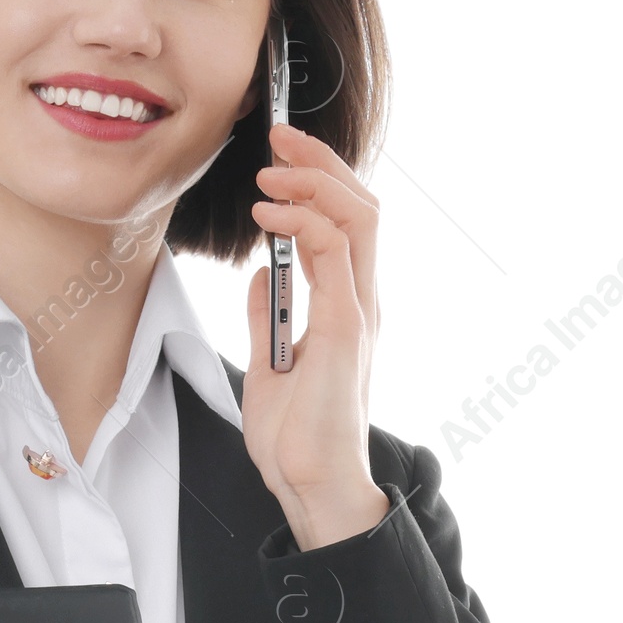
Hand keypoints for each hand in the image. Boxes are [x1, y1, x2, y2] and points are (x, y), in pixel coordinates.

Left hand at [243, 122, 389, 550]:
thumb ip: (271, 315)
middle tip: (278, 137)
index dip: (317, 180)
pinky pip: (335, 255)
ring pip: (358, 217)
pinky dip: (303, 224)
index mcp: (346, 306)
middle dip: (319, 162)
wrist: (309, 486)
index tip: (277, 157)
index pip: (347, 221)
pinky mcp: (346, 329)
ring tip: (269, 175)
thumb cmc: (295, 438)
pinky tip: (269, 220)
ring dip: (312, 183)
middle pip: (361, 204)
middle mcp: (361, 301)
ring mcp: (358, 313)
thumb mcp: (269, 362)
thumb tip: (262, 276)